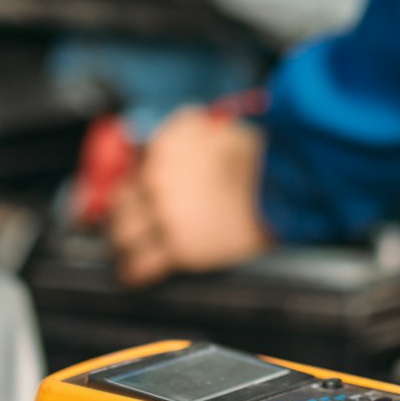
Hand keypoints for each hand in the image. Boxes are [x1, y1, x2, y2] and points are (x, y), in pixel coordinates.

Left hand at [110, 108, 274, 286]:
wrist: (278, 184)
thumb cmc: (256, 155)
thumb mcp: (212, 125)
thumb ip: (182, 128)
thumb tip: (162, 136)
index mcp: (162, 149)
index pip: (129, 170)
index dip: (131, 186)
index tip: (131, 195)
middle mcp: (156, 181)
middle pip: (120, 203)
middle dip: (121, 215)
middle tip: (123, 223)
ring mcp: (165, 215)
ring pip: (124, 234)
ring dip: (122, 243)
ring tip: (123, 251)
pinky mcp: (179, 247)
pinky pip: (143, 264)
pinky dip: (134, 271)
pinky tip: (132, 275)